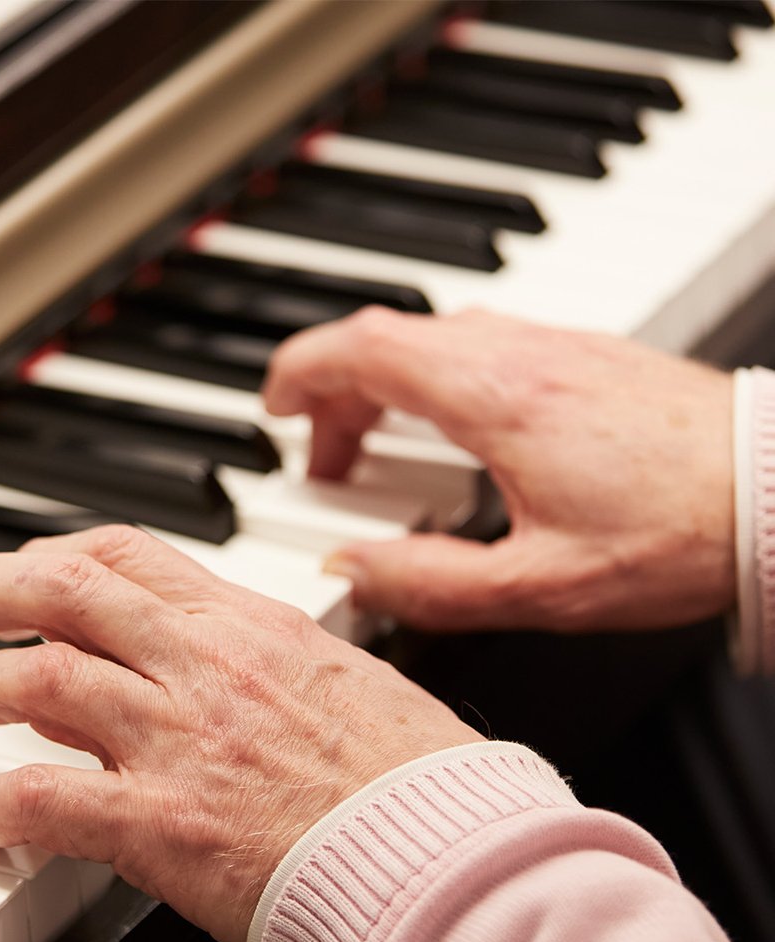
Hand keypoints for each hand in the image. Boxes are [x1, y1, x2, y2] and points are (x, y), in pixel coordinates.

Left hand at [0, 525, 480, 941]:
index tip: (26, 577)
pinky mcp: (162, 824)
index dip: (55, 557)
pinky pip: (39, 797)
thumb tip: (189, 669)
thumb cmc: (413, 780)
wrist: (442, 857)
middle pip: (58, 586)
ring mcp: (179, 738)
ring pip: (31, 677)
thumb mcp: (338, 684)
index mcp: (251, 626)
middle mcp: (205, 664)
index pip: (127, 553)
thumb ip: (255, 666)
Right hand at [263, 307, 734, 632]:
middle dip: (339, 396)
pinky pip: (484, 349)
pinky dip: (441, 385)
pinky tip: (458, 444)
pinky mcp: (586, 356)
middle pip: (390, 341)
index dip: (302, 374)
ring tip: (388, 458)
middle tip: (331, 463)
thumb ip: (429, 584)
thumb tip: (354, 572)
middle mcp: (521, 354)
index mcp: (495, 399)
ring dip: (391, 389)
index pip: (363, 350)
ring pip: (437, 340)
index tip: (276, 410)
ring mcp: (556, 346)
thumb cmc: (678, 535)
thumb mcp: (539, 587)